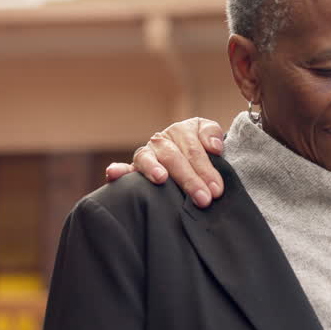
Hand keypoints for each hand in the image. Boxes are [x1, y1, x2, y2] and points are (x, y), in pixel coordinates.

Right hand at [103, 118, 226, 207]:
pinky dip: (118, 170)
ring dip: (153, 169)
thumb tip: (213, 147)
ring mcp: (146, 154)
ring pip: (147, 159)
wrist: (193, 159)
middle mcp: (161, 141)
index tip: (216, 190)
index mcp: (181, 131)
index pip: (194, 150)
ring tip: (161, 179)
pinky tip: (113, 174)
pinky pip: (124, 169)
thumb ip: (213, 134)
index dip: (206, 170)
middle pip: (173, 157)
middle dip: (189, 179)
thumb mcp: (212, 136)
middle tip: (203, 199)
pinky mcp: (134, 169)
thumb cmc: (206, 151)